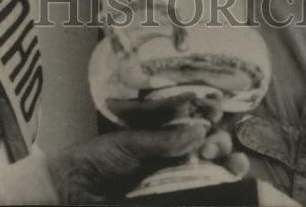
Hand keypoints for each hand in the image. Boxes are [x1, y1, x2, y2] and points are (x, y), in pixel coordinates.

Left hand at [47, 121, 248, 204]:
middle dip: (220, 140)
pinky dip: (223, 184)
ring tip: (228, 161)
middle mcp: (174, 155)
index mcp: (163, 134)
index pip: (196, 121)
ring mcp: (176, 179)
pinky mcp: (173, 196)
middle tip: (212, 143)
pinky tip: (231, 177)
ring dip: (229, 162)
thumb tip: (198, 129)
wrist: (74, 191)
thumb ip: (163, 138)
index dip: (209, 114)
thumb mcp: (130, 142)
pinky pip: (202, 191)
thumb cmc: (97, 160)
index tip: (215, 108)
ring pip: (214, 169)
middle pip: (211, 145)